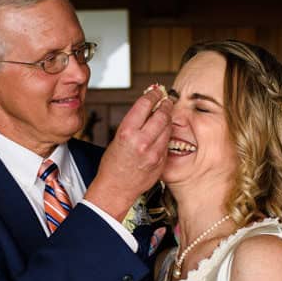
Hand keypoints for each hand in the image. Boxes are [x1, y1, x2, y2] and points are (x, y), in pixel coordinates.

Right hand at [84, 85, 172, 220]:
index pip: (145, 104)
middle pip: (162, 114)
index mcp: (127, 132)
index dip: (153, 95)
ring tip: (164, 116)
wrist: (116, 188)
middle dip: (165, 105)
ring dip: (167, 119)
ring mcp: (154, 152)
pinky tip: (161, 134)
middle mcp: (142, 141)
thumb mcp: (118, 138)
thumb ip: (134, 122)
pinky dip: (166, 135)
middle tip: (166, 101)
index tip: (156, 92)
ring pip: (168, 127)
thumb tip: (148, 107)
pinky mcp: (161, 161)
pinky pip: (167, 142)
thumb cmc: (113, 165)